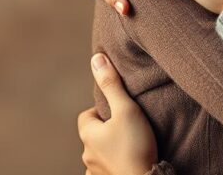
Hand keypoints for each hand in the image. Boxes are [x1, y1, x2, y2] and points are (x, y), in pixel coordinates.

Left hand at [78, 53, 157, 174]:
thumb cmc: (136, 145)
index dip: (101, 110)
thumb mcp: (126, 108)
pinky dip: (113, 164)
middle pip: (93, 134)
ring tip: (129, 145)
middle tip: (127, 126)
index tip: (119, 111)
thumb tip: (96, 58)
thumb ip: (112, 84)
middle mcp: (86, 153)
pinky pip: (104, 170)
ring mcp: (94, 170)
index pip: (86, 115)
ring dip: (109, 148)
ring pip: (98, 153)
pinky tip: (126, 162)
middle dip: (106, 129)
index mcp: (88, 133)